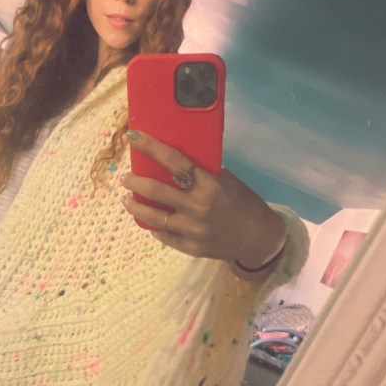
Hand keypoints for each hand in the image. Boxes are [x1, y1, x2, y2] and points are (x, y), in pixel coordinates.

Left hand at [120, 130, 286, 270]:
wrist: (260, 239)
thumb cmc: (246, 204)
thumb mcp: (229, 182)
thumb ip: (204, 174)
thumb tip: (178, 164)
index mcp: (208, 185)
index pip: (174, 162)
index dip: (151, 147)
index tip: (133, 137)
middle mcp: (197, 207)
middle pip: (156, 190)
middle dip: (135, 182)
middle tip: (125, 178)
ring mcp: (192, 230)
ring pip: (153, 216)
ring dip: (136, 206)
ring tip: (127, 200)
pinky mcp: (191, 247)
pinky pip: (165, 236)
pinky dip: (155, 227)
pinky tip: (149, 222)